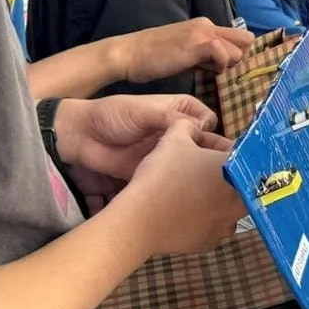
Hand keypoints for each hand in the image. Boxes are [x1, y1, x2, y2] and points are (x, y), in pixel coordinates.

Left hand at [56, 94, 229, 181]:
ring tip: (216, 188)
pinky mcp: (156, 172)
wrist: (82, 136)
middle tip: (226, 174)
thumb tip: (203, 128)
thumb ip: (173, 118)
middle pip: (203, 145)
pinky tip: (193, 197)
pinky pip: (174, 179)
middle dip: (213, 157)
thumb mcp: (144, 111)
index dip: (214, 134)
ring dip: (200, 174)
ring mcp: (167, 154)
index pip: (207, 122)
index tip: (224, 150)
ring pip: (191, 164)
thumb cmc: (114, 115)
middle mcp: (178, 133)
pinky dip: (182, 186)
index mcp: (180, 111)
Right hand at [113, 19, 251, 84]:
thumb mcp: (184, 54)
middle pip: (246, 40)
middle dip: (237, 58)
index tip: (222, 68)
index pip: (238, 37)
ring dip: (227, 65)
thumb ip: (204, 56)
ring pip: (239, 50)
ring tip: (205, 70)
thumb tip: (220, 65)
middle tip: (217, 70)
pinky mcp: (199, 43)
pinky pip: (225, 56)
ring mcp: (204, 32)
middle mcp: (208, 25)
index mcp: (204, 26)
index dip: (235, 54)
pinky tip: (202, 71)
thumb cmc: (151, 58)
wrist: (128, 54)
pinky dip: (219, 67)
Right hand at [117, 118, 246, 256]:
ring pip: (229, 207)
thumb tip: (194, 127)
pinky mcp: (210, 242)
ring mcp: (226, 225)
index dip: (223, 148)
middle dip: (223, 174)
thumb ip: (188, 126)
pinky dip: (203, 219)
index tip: (206, 149)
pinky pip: (213, 226)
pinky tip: (185, 212)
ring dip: (216, 198)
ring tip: (191, 192)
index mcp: (237, 172)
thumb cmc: (162, 174)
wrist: (141, 218)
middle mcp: (240, 201)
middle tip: (200, 169)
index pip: (242, 154)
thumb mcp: (174, 137)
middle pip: (240, 182)